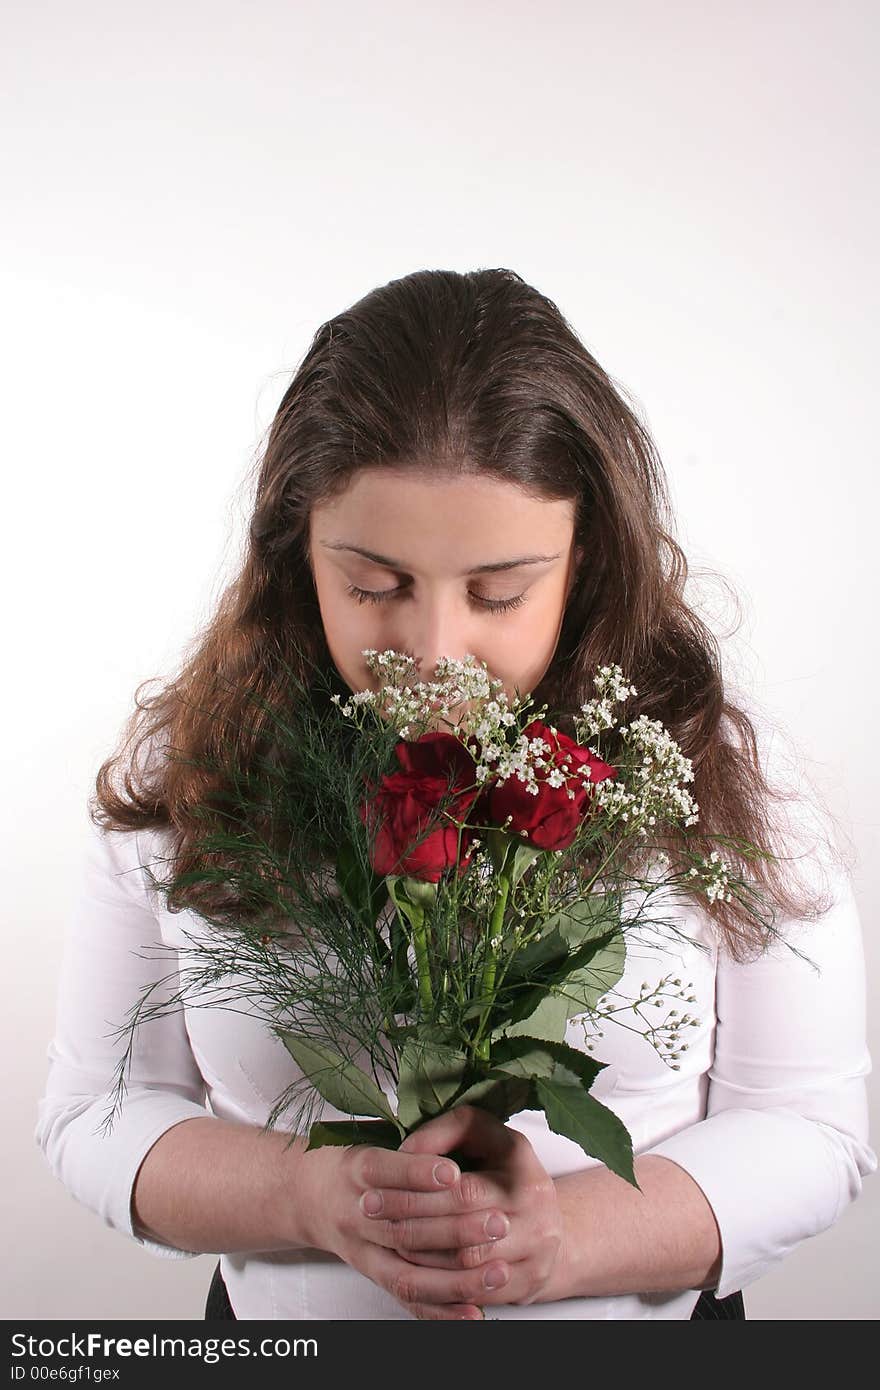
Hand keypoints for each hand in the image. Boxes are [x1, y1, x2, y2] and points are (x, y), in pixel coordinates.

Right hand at [300, 1132, 505, 1319]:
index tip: (454, 1172)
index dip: (417, 1172)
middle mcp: (355, 1214)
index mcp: (355, 1168)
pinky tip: (474, 1315)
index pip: (382, 1170)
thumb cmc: (355, 1162)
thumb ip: (414, 1136)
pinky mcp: (375, 1277)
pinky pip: (408, 1300)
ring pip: (407, 1273)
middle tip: (499, 1221)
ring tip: (499, 1271)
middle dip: (453, 1227)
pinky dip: (441, 1313)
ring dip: (455, 1277)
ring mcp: (363, 1252)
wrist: (308, 1196)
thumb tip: (459, 1134)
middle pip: (401, 1227)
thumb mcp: (374, 1136)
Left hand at [389, 1105, 565, 1313]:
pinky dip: (443, 1284)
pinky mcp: (531, 1282)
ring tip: (384, 1240)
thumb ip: (444, 1131)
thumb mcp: (480, 1135)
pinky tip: (415, 1269)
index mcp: (522, 1160)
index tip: (374, 1185)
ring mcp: (537, 1248)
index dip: (414, 1188)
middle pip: (460, 1227)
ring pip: (466, 1263)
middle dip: (408, 1221)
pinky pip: (478, 1292)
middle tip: (366, 1211)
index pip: (460, 1187)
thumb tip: (406, 1150)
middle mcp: (537, 1205)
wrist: (546, 1220)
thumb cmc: (502, 1170)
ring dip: (420, 1255)